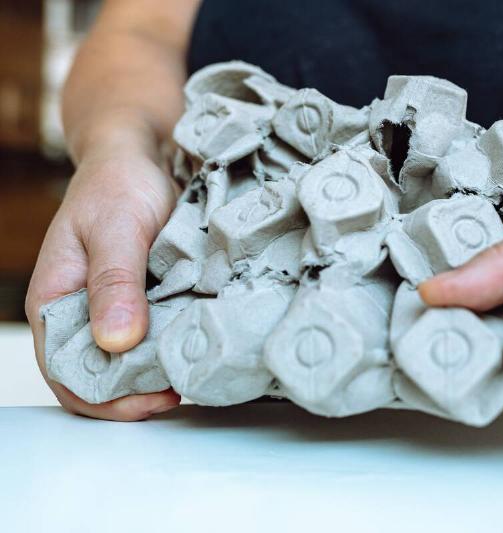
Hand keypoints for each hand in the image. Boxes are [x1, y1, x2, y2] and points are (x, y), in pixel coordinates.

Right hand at [25, 143, 180, 420]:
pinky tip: (198, 347)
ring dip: (160, 375)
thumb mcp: (115, 228)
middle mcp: (82, 315)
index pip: (68, 373)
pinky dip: (174, 349)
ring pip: (132, 364)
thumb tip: (116, 341)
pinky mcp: (148, 303)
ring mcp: (116, 312)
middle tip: (182, 389)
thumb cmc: (118, 185)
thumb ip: (114, 282)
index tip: (153, 399)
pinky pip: (157, 338)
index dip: (107, 399)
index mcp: (55, 302)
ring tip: (193, 371)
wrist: (142, 158)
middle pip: (101, 378)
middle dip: (137, 395)